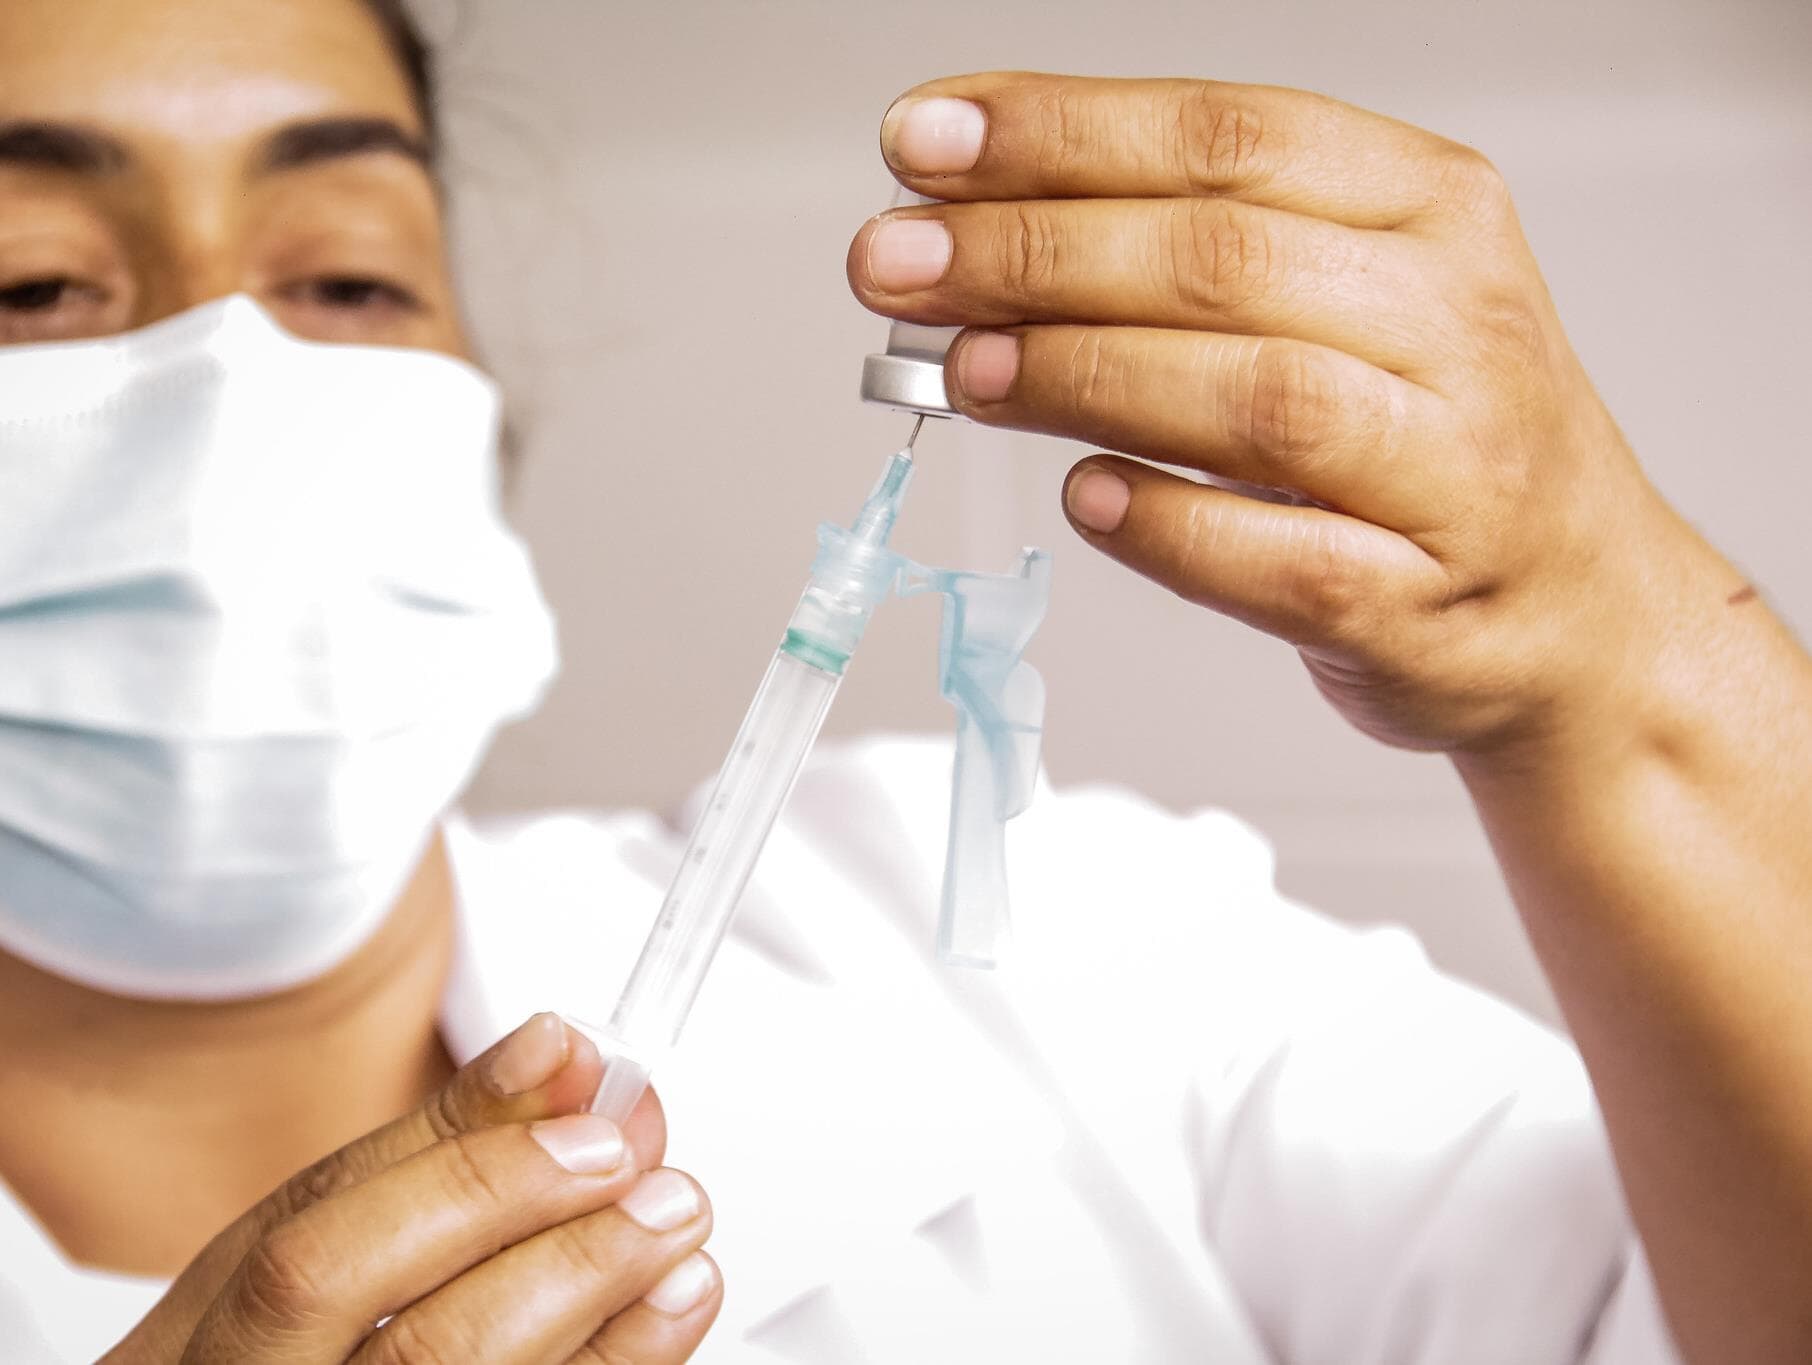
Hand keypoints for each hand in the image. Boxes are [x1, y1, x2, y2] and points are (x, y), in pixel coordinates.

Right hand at [103, 1014, 720, 1363]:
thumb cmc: (267, 1336)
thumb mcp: (308, 1227)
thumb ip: (438, 1140)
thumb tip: (560, 1052)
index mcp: (206, 1350)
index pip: (319, 1266)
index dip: (471, 1188)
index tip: (591, 1127)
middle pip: (426, 1353)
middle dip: (566, 1256)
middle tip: (663, 1188)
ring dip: (611, 1311)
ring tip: (677, 1235)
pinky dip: (619, 1361)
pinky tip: (666, 1310)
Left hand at [849, 73, 1726, 755]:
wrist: (1582, 612)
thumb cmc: (1432, 441)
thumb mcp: (1350, 297)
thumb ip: (1192, 255)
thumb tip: (973, 225)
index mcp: (1431, 211)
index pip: (1228, 140)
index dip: (1061, 133)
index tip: (922, 142)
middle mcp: (1458, 326)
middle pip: (1224, 260)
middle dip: (1032, 253)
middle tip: (892, 263)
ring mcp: (1454, 473)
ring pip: (1258, 400)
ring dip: (1087, 375)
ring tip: (967, 369)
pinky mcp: (1422, 604)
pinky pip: (1287, 562)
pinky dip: (1172, 527)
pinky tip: (1087, 498)